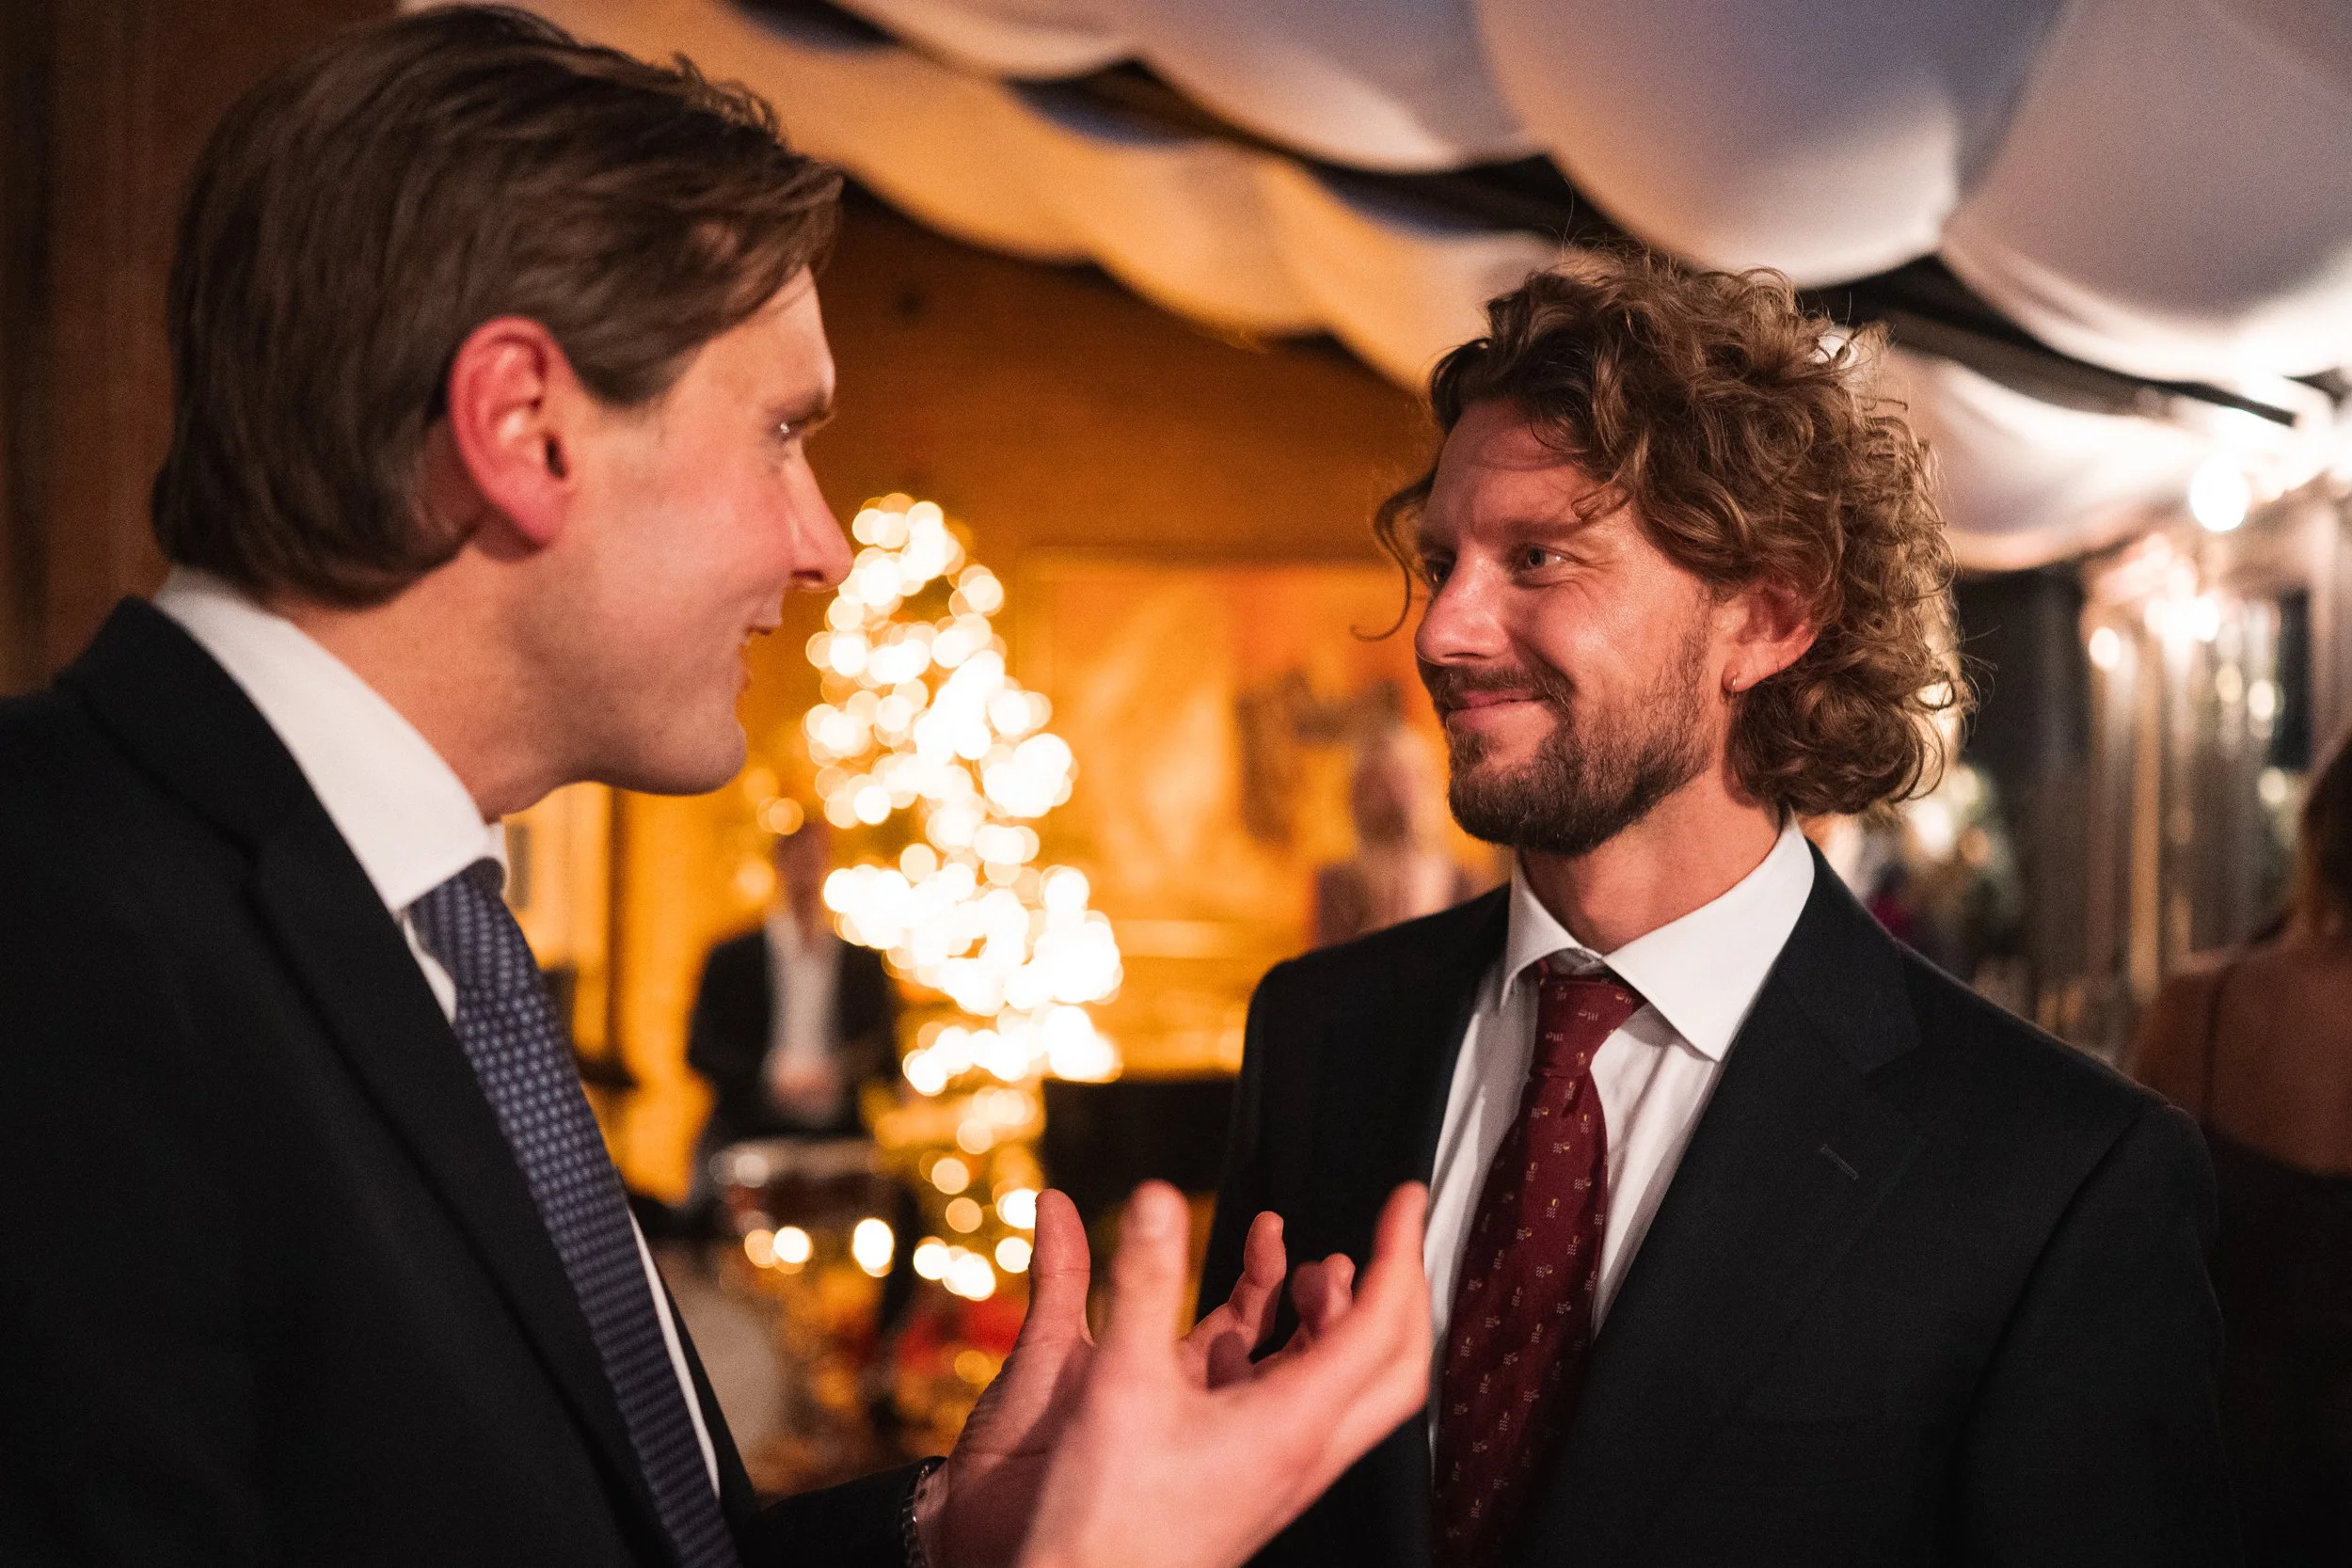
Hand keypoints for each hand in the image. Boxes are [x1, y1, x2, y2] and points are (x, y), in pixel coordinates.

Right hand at [986, 1181, 1429, 1567]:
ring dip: (1341, 1320)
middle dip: (1395, 1288)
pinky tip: (1240, 1330)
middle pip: (1394, 1362)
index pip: (1380, 1323)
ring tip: (1306, 1271)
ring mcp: (1285, 1468)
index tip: (1404, 1197)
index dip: (1397, 1250)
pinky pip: (1300, 1405)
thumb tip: (1159, 1199)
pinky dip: (1292, 1354)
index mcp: (1295, 1424)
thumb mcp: (1119, 1384)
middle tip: (1383, 1233)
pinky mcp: (1255, 1478)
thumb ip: (1143, 1285)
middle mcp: (1306, 1449)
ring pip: (1349, 1387)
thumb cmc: (1108, 1517)